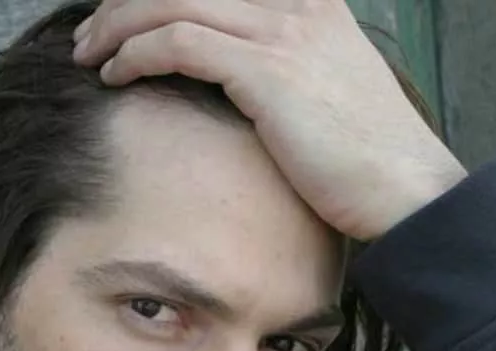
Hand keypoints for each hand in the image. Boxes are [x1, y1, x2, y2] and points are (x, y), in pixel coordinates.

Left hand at [72, 0, 467, 240]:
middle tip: (92, 34)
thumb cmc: (365, 155)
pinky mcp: (265, 71)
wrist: (406, 188)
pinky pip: (177, 44)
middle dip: (125, 3)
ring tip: (89, 53)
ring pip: (171, 3)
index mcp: (309, 1)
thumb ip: (283, 61)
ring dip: (117, 26)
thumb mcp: (328, 86)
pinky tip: (115, 76)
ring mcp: (281, 31)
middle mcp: (295, 3)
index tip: (126, 16)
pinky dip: (135, 55)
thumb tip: (231, 71)